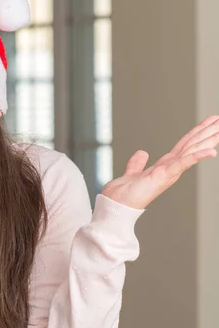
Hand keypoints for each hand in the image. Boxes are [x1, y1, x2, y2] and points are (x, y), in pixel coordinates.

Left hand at [101, 115, 218, 208]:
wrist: (117, 205)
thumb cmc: (125, 194)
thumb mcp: (133, 172)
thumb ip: (138, 163)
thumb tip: (142, 153)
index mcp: (165, 165)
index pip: (185, 144)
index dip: (197, 132)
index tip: (210, 121)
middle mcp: (171, 168)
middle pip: (192, 145)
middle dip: (207, 132)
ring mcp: (169, 172)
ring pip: (192, 151)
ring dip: (207, 140)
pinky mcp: (164, 175)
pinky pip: (183, 163)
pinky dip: (197, 156)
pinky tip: (211, 151)